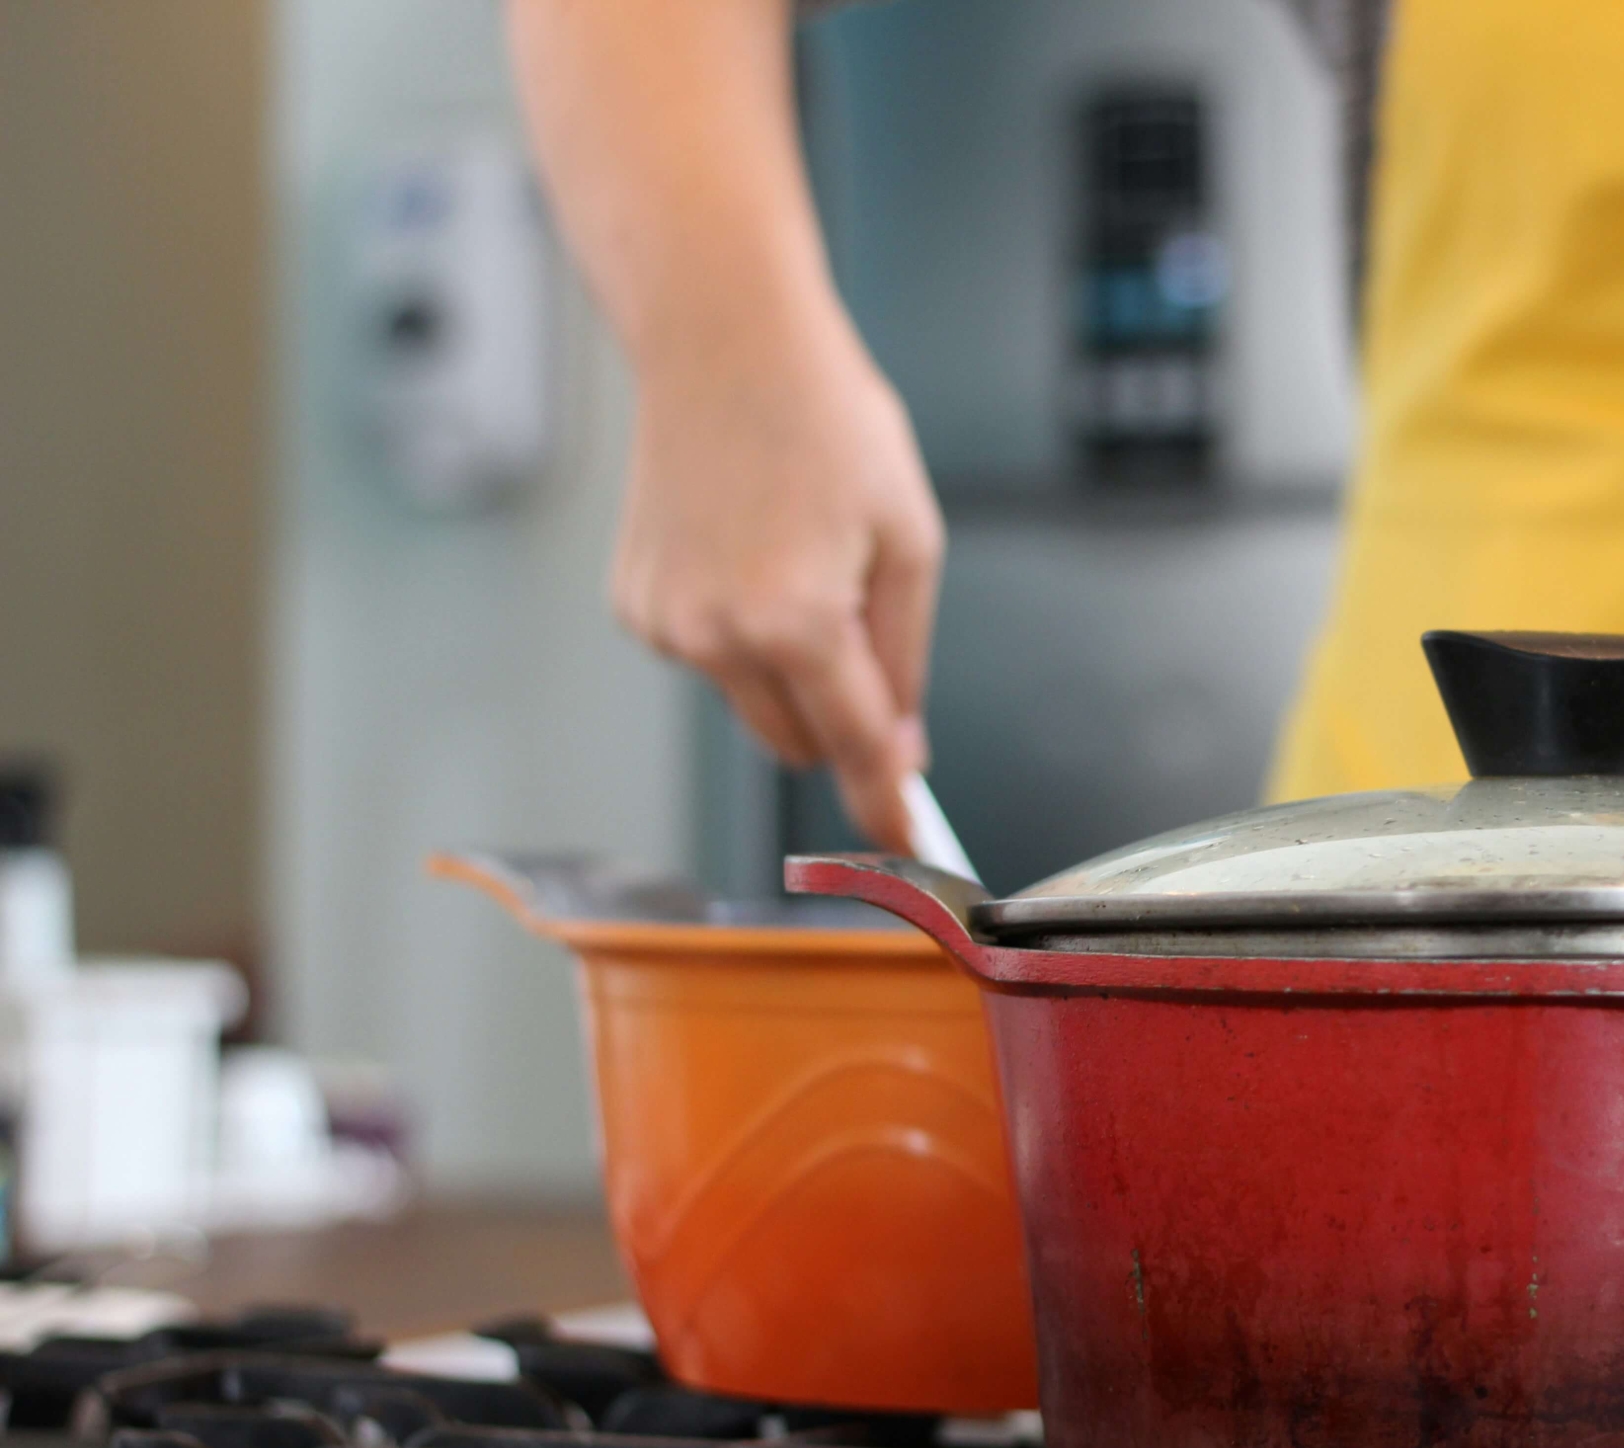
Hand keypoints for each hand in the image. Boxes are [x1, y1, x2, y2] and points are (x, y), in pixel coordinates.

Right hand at [610, 323, 943, 851]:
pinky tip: (748, 548)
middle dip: (842, 715)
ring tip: (799, 559)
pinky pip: (711, 659)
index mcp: (796, 620)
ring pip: (754, 704)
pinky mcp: (634, 605)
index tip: (907, 848)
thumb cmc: (825, 421)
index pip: (855, 747)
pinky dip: (741, 630)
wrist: (721, 342)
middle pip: (801, 744)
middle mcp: (717, 635)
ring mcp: (665, 624)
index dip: (887, 803)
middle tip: (863, 625)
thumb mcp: (908, 537)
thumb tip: (898, 748)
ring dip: (790, 668)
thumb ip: (904, 658)